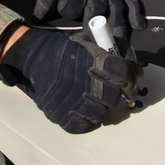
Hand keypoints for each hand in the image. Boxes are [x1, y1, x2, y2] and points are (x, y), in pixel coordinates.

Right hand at [0, 27, 140, 132]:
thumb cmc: (62, 49)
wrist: (31, 59)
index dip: (132, 76)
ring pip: (102, 112)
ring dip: (102, 105)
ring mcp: (74, 103)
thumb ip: (111, 49)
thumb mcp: (87, 40)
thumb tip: (133, 64)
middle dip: (119, 92)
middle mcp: (85, 83)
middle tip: (117, 90)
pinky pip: (86, 124)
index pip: (124, 73)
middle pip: (115, 95)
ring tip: (95, 96)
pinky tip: (83, 107)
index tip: (133, 79)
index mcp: (93, 61)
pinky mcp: (63, 117)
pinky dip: (87, 118)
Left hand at [33, 0, 145, 37]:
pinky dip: (136, 12)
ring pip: (115, 8)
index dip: (67, 11)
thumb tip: (39, 16)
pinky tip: (139, 25)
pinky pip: (130, 0)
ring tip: (118, 41)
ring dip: (118, 24)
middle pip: (97, 10)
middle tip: (96, 44)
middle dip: (97, 27)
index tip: (64, 12)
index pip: (72, 6)